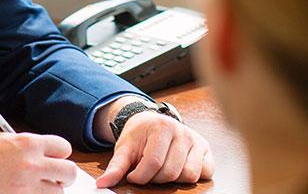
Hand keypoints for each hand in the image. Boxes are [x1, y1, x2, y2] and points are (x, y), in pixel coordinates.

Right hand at [0, 132, 78, 192]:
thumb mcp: (9, 141)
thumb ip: (32, 147)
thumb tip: (50, 155)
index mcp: (29, 144)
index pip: (64, 148)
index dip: (60, 153)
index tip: (55, 157)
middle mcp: (32, 165)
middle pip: (69, 172)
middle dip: (65, 174)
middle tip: (56, 176)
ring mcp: (26, 187)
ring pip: (59, 192)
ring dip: (52, 189)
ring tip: (37, 186)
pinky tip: (27, 191)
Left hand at [96, 110, 213, 187]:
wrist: (150, 122)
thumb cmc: (138, 136)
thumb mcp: (124, 148)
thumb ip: (115, 167)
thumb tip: (102, 184)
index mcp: (161, 127)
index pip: (153, 163)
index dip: (140, 176)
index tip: (133, 176)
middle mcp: (182, 131)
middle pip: (171, 172)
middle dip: (155, 179)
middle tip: (147, 172)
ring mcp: (196, 140)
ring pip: (189, 175)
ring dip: (173, 179)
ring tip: (162, 169)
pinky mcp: (206, 149)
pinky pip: (205, 173)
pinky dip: (191, 176)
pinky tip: (178, 169)